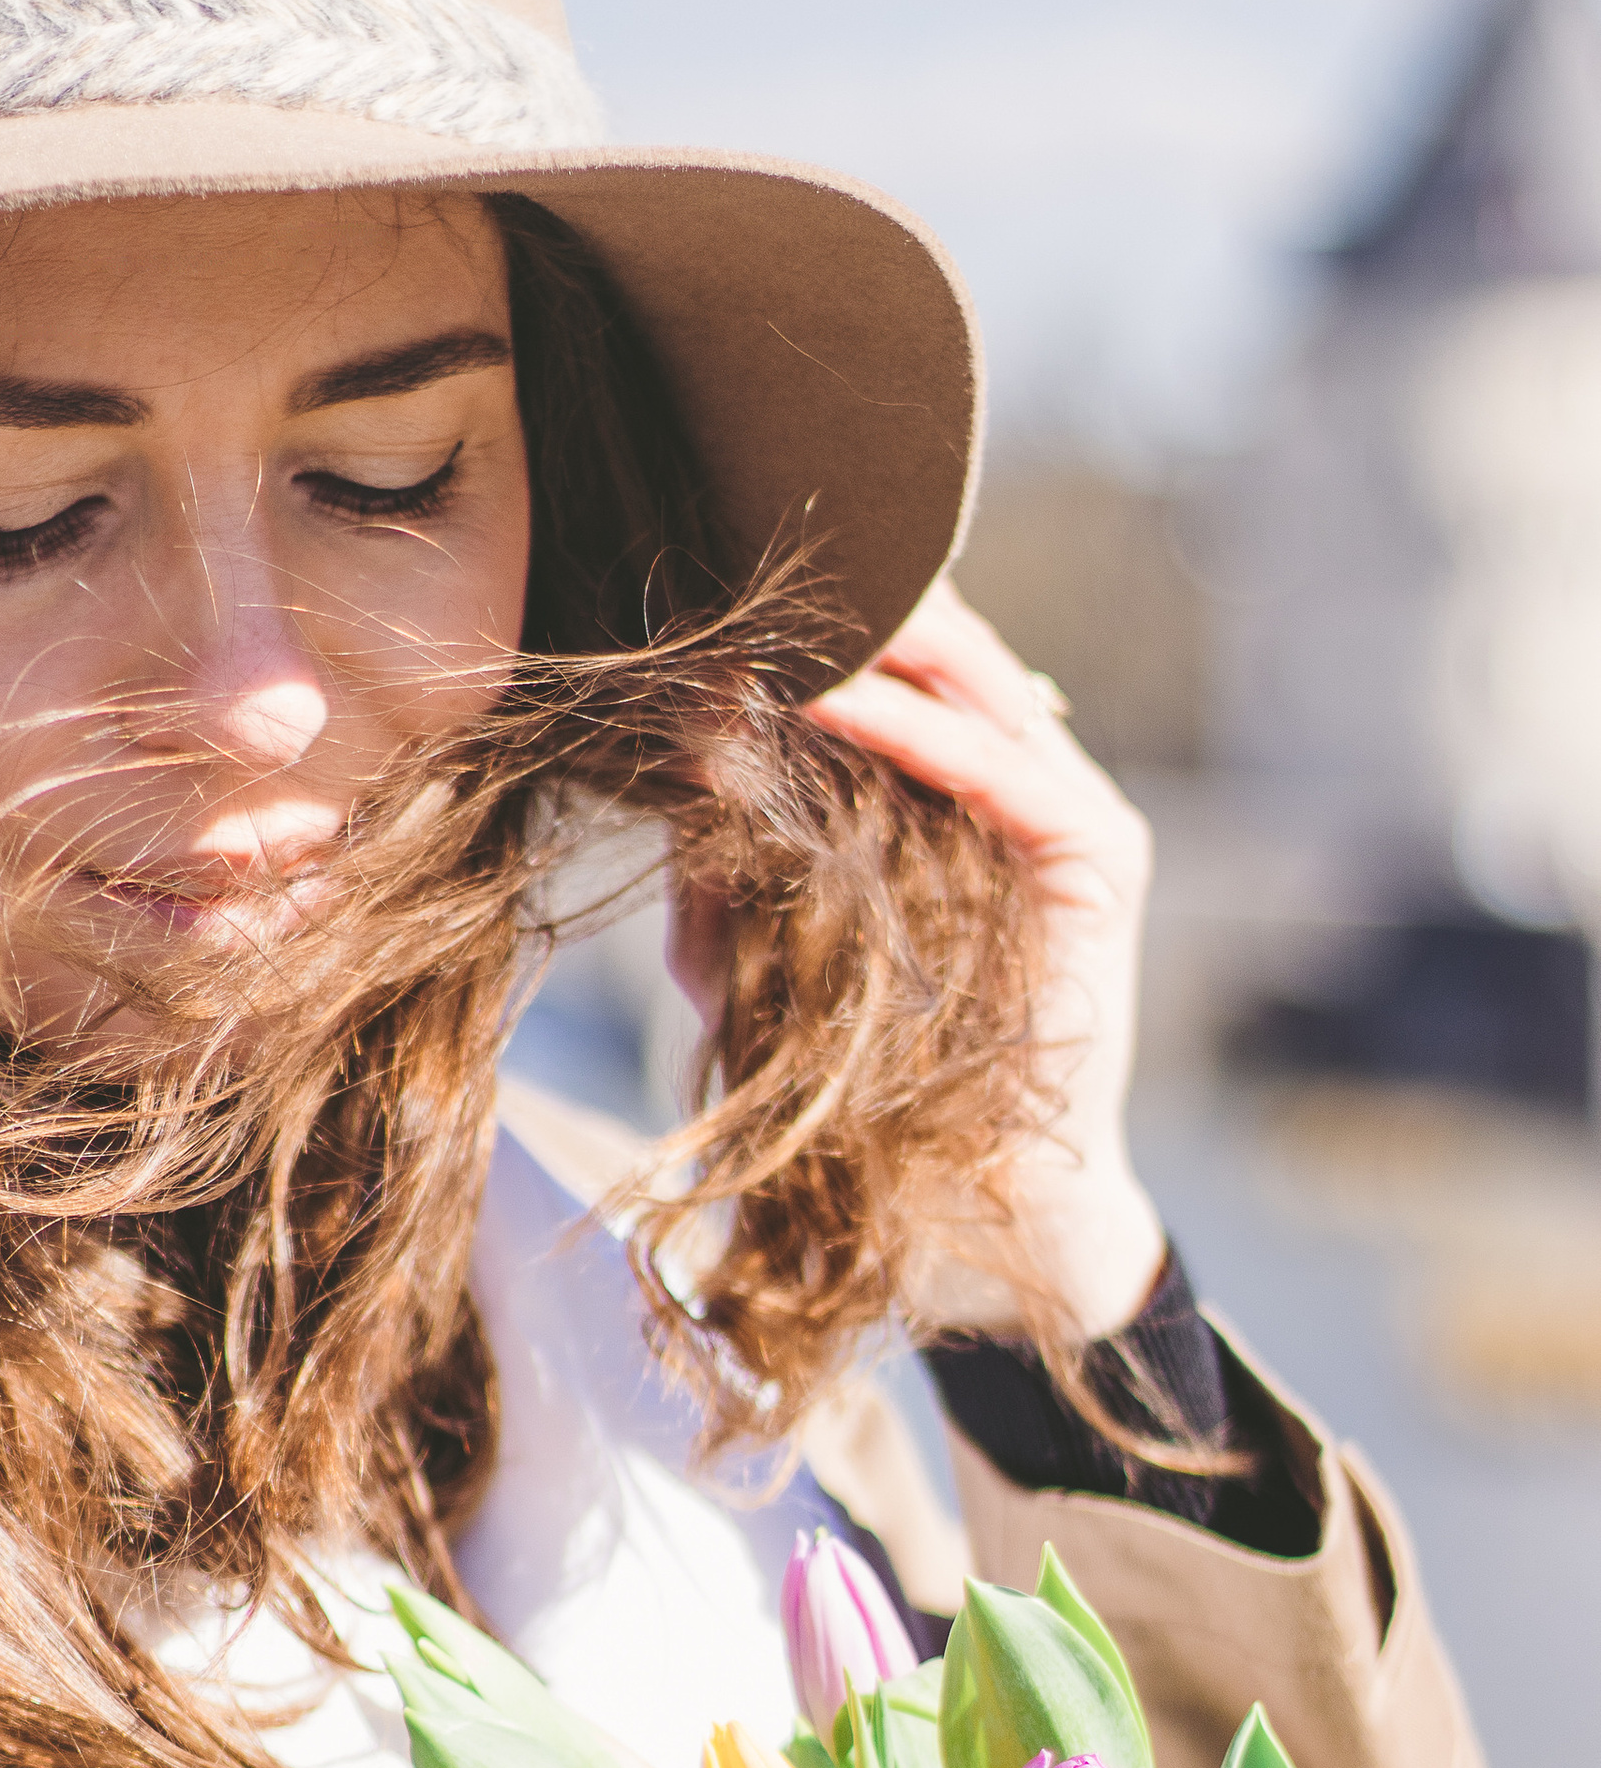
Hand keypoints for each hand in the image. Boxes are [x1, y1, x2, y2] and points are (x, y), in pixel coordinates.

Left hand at [668, 580, 1166, 1344]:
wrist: (966, 1209)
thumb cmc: (858, 1098)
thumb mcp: (753, 966)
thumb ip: (715, 874)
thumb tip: (666, 764)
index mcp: (941, 801)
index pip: (879, 679)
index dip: (797, 637)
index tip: (695, 602)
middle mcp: (1013, 788)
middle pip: (932, 659)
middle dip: (839, 611)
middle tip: (734, 559)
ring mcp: (1066, 814)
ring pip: (972, 686)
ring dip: (875, 644)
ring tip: (775, 610)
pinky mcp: (1101, 854)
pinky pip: (1001, 764)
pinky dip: (918, 726)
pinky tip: (836, 697)